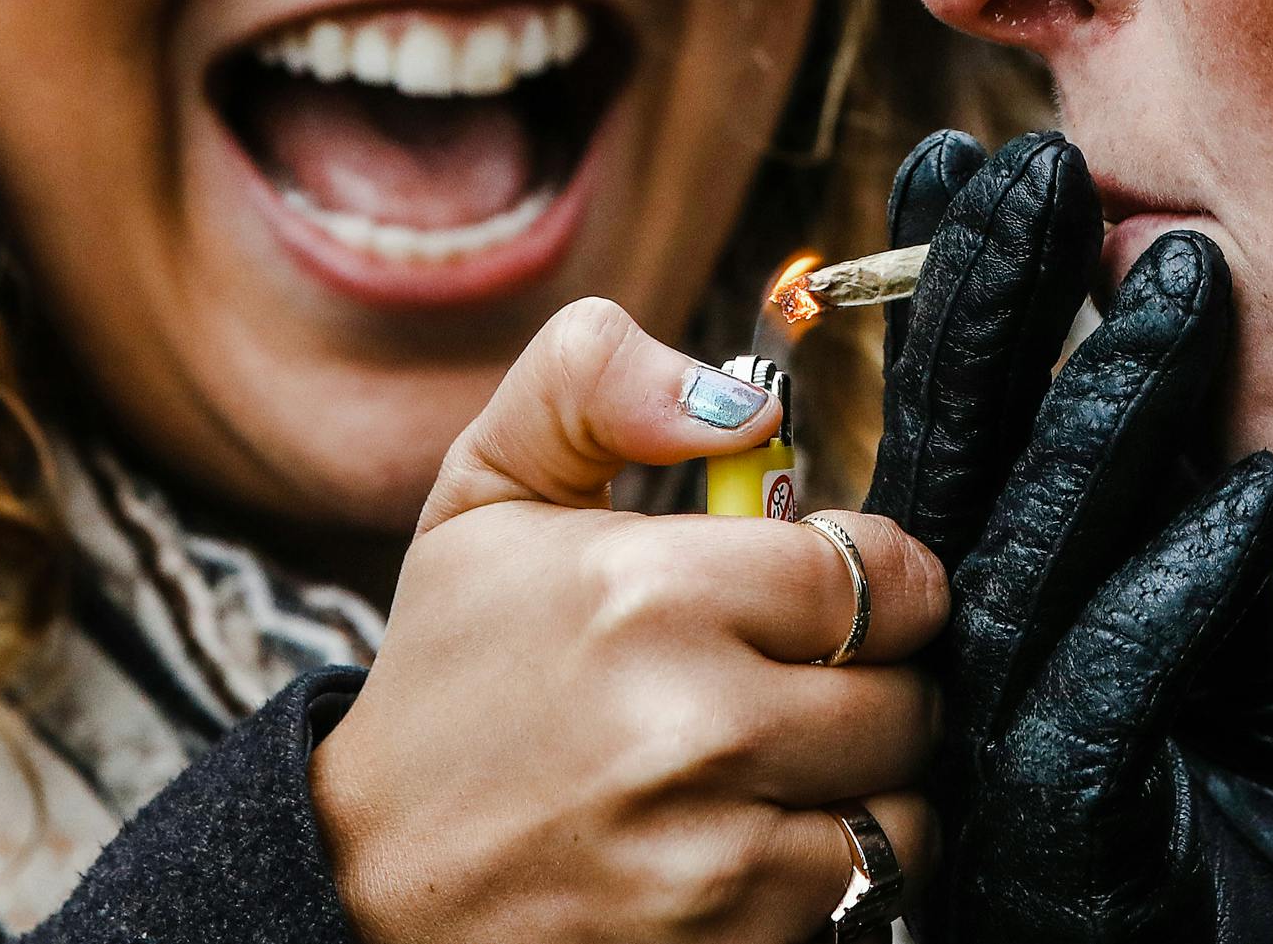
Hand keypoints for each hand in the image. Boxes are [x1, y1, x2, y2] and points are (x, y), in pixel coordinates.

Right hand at [312, 297, 942, 942]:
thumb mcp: (488, 491)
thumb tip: (742, 402)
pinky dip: (828, 868)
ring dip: (864, 783)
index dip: (877, 578)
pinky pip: (862, 897)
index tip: (832, 592)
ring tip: (783, 760)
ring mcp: (712, 858)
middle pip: (909, 697)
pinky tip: (752, 835)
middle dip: (876, 682)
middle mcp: (693, 728)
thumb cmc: (454, 675)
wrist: (363, 874)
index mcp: (648, 593)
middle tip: (805, 679)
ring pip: (903, 809)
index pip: (882, 575)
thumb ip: (594, 380)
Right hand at [867, 130, 1272, 943]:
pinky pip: (1105, 699)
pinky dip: (1181, 586)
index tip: (958, 159)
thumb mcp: (1194, 707)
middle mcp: (925, 692)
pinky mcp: (1046, 856)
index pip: (934, 438)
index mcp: (932, 641)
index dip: (945, 299)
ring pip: (1024, 562)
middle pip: (948, 470)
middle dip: (986, 303)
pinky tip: (1253, 488)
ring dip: (1106, 410)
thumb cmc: (1180, 896)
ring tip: (1183, 276)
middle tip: (1035, 156)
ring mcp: (967, 771)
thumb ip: (1173, 576)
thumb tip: (1210, 422)